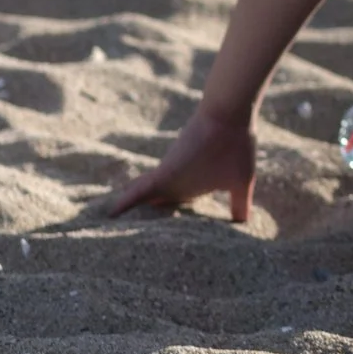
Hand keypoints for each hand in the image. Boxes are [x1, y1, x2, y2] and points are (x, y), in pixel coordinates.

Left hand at [105, 106, 256, 222]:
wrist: (228, 118)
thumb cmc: (236, 147)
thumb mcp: (241, 181)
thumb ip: (239, 204)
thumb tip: (244, 223)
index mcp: (194, 188)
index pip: (175, 208)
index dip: (164, 221)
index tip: (150, 236)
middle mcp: (177, 185)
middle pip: (153, 207)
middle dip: (139, 219)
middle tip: (118, 234)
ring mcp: (168, 179)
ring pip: (141, 201)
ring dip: (127, 213)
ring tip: (108, 226)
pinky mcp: (163, 175)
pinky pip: (138, 194)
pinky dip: (125, 204)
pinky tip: (111, 213)